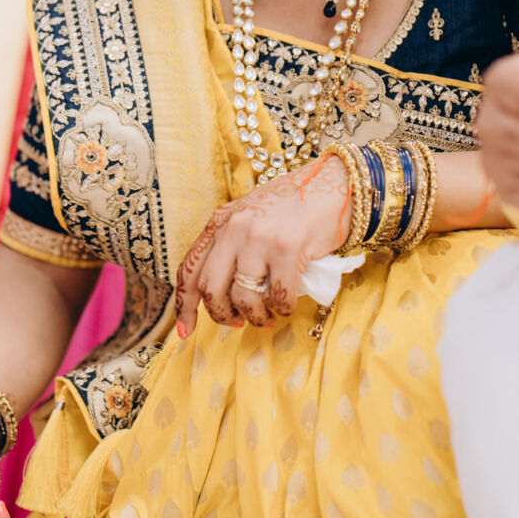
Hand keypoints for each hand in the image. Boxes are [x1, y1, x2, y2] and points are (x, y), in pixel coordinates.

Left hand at [174, 153, 353, 335]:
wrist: (334, 186)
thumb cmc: (294, 207)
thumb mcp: (251, 219)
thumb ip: (232, 246)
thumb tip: (224, 294)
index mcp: (220, 223)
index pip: (190, 270)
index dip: (184, 305)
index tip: (186, 330)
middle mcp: (234, 229)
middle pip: (210, 288)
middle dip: (221, 314)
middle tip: (237, 322)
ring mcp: (259, 239)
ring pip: (242, 297)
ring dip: (254, 316)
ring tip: (267, 316)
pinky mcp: (287, 249)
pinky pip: (278, 296)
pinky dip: (282, 309)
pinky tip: (287, 306)